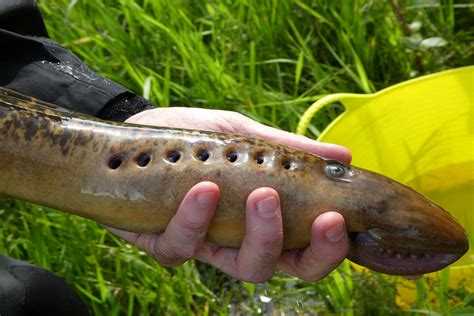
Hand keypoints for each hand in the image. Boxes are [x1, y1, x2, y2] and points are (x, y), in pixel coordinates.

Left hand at [107, 108, 350, 281]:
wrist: (140, 132)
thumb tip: (344, 157)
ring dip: (260, 236)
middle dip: (309, 253)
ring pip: (241, 268)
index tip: (339, 218)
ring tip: (262, 194)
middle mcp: (238, 240)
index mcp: (263, 218)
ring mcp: (204, 245)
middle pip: (282, 268)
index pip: (306, 247)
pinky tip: (204, 189)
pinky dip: (196, 220)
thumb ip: (286, 149)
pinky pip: (183, 248)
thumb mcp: (242, 134)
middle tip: (322, 219)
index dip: (329, 247)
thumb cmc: (197, 136)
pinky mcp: (165, 244)